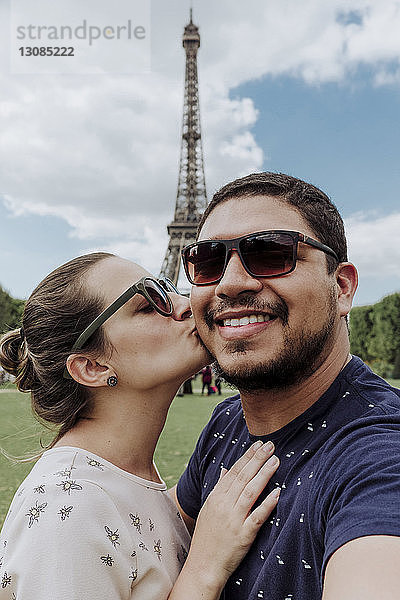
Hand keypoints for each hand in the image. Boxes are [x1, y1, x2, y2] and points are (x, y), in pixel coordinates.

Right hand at [185, 441, 279, 588]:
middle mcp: (224, 505)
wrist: (203, 566)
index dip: (247, 457)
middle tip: (270, 445)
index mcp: (216, 497)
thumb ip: (218, 488)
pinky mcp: (243, 535)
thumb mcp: (208, 509)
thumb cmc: (207, 537)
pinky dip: (267, 504)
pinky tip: (278, 493)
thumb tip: (225, 469)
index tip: (258, 445)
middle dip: (257, 459)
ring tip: (275, 461)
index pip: (234, 472)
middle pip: (243, 477)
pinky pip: (257, 517)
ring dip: (264, 475)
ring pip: (250, 492)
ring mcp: (233, 520)